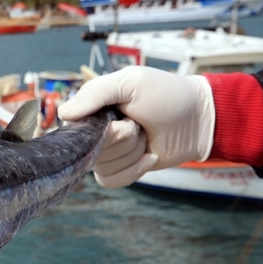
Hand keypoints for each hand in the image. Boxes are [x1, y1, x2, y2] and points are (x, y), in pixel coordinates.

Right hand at [59, 66, 214, 187]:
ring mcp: (107, 152)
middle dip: (123, 140)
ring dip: (132, 153)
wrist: (199, 120)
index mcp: (92, 108)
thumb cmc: (167, 94)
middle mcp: (95, 131)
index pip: (75, 128)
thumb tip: (63, 113)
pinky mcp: (120, 169)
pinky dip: (133, 170)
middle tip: (140, 123)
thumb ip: (95, 93)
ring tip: (147, 136)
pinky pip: (111, 180)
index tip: (122, 119)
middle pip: (91, 150)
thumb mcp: (131, 82)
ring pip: (102, 167)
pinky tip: (149, 156)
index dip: (101, 130)